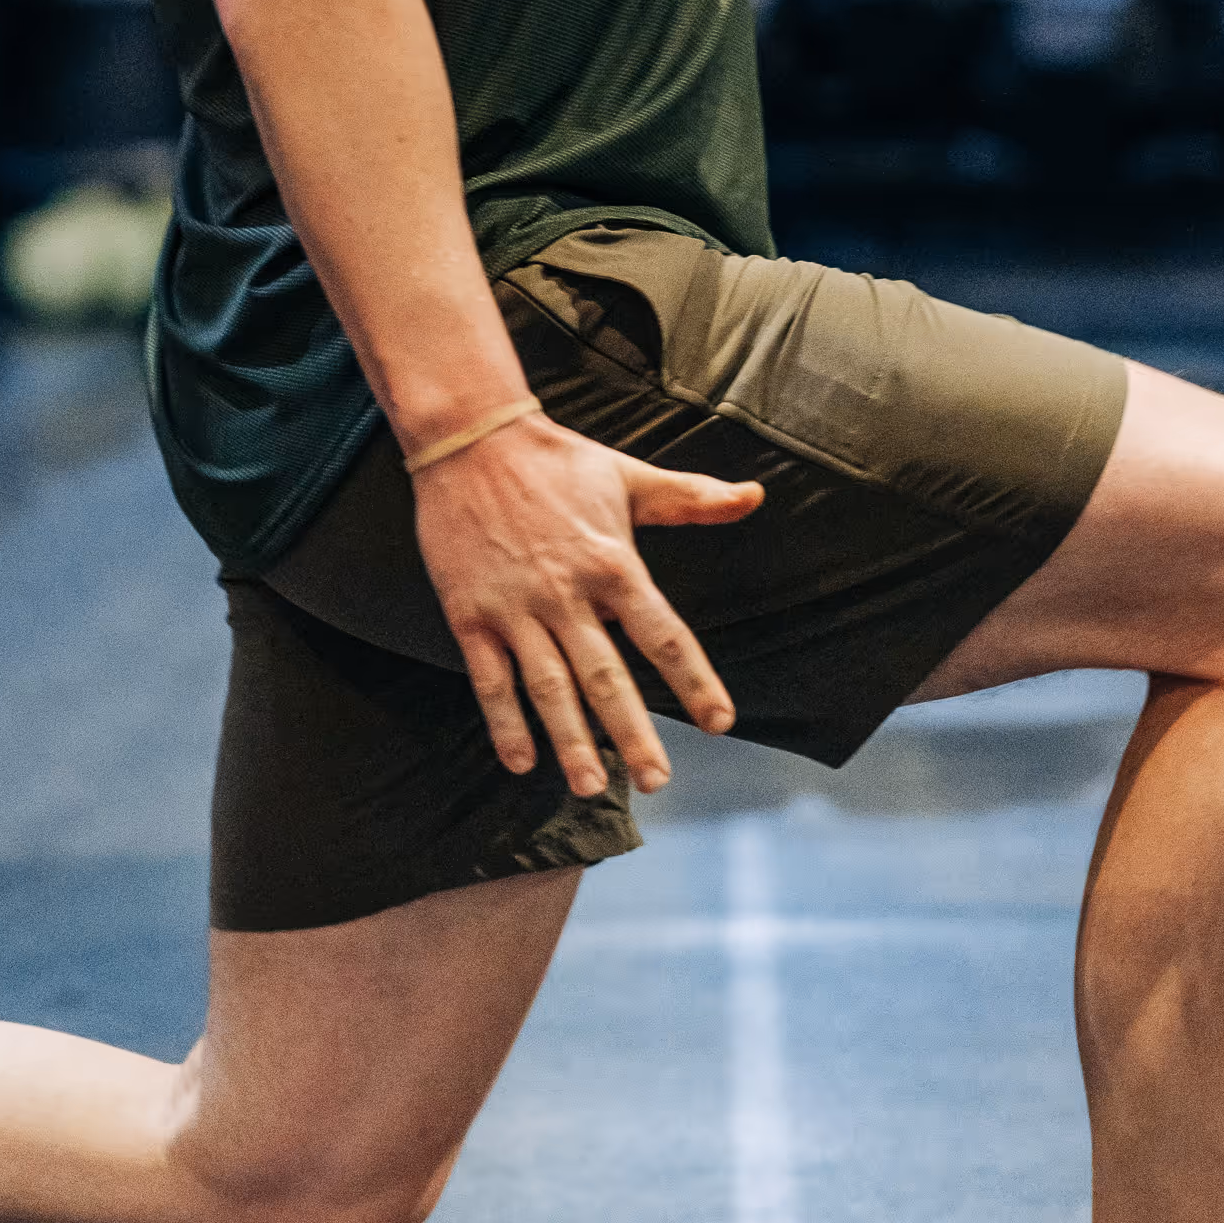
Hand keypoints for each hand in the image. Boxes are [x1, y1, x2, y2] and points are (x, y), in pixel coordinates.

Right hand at [409, 413, 763, 797]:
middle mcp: (566, 592)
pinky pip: (489, 678)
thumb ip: (690, 498)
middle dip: (632, 732)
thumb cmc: (556, 459)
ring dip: (570, 740)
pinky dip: (504, 722)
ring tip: (592, 786)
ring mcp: (515, 607)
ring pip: (548, 687)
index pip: (663, 633)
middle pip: (605, 675)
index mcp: (612, 562)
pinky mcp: (470, 613)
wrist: (469, 436)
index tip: (719, 722)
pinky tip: (521, 760)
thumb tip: (754, 497)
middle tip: (657, 780)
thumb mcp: (628, 476)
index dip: (694, 680)